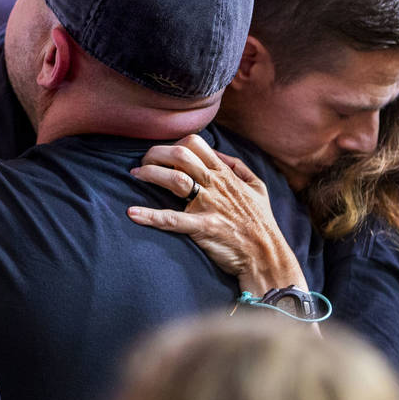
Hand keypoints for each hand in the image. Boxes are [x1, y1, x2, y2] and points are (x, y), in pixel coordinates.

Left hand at [128, 134, 307, 293]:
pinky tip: (132, 213)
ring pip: (175, 180)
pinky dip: (150, 216)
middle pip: (181, 155)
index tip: (163, 154)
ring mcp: (208, 205)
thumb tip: (217, 153)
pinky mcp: (203, 227)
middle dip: (156, 153)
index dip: (174, 144)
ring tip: (135, 175)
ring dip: (150, 173)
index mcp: (225, 174)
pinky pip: (172, 220)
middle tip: (142, 161)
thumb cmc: (261, 222)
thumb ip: (239, 167)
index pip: (196, 144)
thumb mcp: (258, 187)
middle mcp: (216, 185)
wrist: (266, 255)